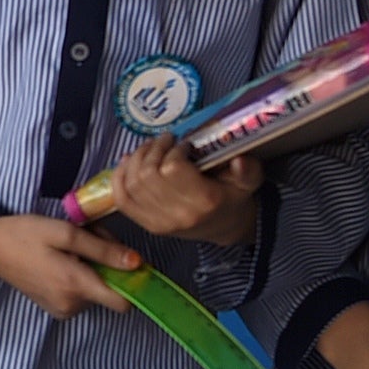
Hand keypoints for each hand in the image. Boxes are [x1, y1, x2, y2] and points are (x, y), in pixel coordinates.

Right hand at [0, 213, 141, 318]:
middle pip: (109, 290)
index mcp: (75, 285)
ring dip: (93, 267)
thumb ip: (103, 249)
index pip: (123, 302)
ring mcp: (61, 309)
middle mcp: (71, 305)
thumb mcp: (66, 233)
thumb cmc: (25, 234)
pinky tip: (63, 258)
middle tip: (88, 236)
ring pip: (95, 290)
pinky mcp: (54, 307)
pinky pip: (80, 294)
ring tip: (71, 245)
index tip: (130, 261)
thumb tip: (136, 262)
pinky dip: (80, 275)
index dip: (133, 283)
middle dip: (108, 263)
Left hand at [108, 137, 261, 244]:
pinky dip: (119, 177)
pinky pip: (122, 199)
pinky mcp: (147, 225)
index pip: (173, 167)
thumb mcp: (249, 182)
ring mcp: (160, 222)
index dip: (173, 149)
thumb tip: (239, 161)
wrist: (226, 228)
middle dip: (153, 149)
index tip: (183, 144)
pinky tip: (127, 162)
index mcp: (204, 201)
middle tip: (164, 140)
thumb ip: (248, 170)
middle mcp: (179, 214)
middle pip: (148, 174)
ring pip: (132, 183)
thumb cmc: (233, 199)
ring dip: (136, 158)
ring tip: (149, 148)